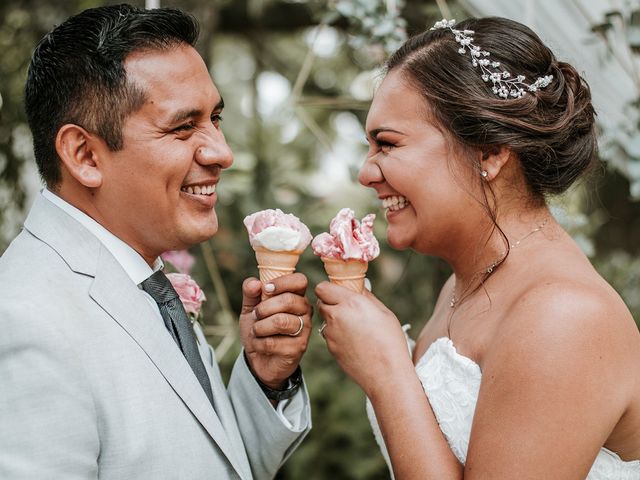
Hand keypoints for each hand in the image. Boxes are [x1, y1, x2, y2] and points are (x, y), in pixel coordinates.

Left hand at [240, 273, 311, 388]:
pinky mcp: (298, 348)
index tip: (265, 289)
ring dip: (260, 327)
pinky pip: (273, 342)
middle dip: (264, 307)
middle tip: (256, 315)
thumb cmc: (259, 330)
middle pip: (289, 300)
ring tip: (256, 331)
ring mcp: (304, 330)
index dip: (282, 282)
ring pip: (281, 321)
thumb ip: (250, 293)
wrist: (259, 360)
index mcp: (296, 297)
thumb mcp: (250, 308)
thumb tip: (254, 283)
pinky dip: (259, 343)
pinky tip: (259, 345)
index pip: (300, 281)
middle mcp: (305, 311)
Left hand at [315, 281, 409, 395]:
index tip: (339, 292)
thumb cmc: (390, 342)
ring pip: (325, 320)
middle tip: (347, 309)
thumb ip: (366, 297)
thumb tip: (358, 287)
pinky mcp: (331, 348)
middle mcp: (336, 316)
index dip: (329, 289)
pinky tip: (354, 342)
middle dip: (331, 303)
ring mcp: (331, 334)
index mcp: (350, 303)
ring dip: (334, 320)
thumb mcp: (384, 312)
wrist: (387, 374)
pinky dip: (337, 335)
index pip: (322, 287)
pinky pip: (329, 335)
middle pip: (321, 302)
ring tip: (355, 328)